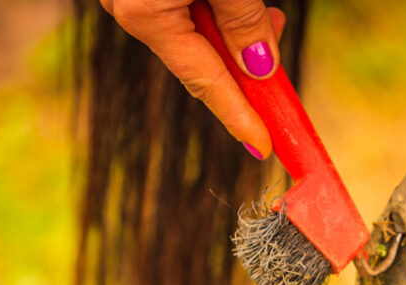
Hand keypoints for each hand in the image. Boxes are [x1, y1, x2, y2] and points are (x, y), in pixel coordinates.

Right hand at [101, 0, 286, 158]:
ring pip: (191, 35)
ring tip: (270, 19)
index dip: (240, 118)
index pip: (205, 82)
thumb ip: (243, 21)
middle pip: (200, 61)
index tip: (264, 148)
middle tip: (278, 68)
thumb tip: (260, 67)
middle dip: (245, 70)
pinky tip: (239, 2)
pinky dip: (212, 14)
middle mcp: (127, 10)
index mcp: (146, 16)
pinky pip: (178, 13)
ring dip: (232, 34)